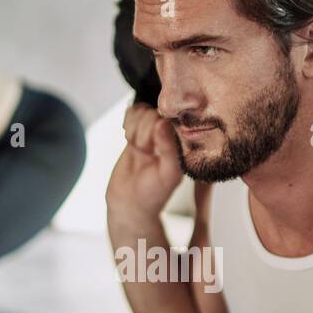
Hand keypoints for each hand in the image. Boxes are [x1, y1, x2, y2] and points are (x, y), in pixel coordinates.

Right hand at [106, 102, 184, 220]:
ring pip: (141, 110)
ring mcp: (154, 128)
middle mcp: (171, 133)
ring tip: (139, 150)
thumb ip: (169, 149)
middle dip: (144, 133)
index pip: (173, 118)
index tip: (153, 149)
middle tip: (145, 152)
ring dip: (135, 131)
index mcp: (184, 143)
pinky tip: (132, 142)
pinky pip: (132, 111)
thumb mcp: (167, 174)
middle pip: (154, 111)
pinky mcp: (139, 127)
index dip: (158, 129)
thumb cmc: (154, 192)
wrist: (130, 202)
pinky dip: (128, 126)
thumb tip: (163, 123)